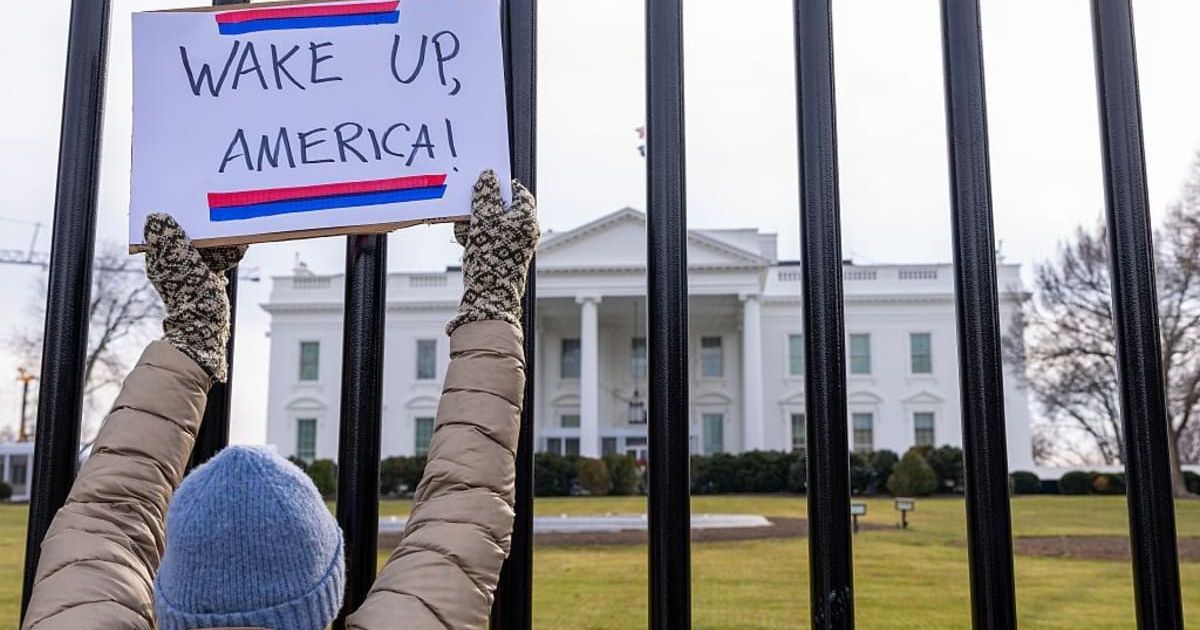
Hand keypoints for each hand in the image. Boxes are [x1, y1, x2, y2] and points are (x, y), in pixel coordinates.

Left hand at [144, 213, 245, 380]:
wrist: (207, 330)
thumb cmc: (193, 297)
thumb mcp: (182, 262)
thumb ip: (170, 238)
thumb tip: (156, 217)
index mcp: (161, 257)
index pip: (168, 228)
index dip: (180, 215)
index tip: (194, 204)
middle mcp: (174, 262)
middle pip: (190, 235)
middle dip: (206, 227)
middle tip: (220, 217)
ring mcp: (191, 271)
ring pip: (207, 246)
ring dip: (221, 240)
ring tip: (235, 235)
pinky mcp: (207, 279)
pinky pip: (217, 259)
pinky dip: (227, 253)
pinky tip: (239, 249)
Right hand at [446, 170, 538, 334]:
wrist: (488, 298)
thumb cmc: (490, 259)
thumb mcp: (484, 220)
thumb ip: (486, 195)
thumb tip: (488, 176)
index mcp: (527, 220)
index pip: (519, 193)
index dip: (502, 186)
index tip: (485, 183)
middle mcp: (524, 233)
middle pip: (503, 208)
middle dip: (482, 207)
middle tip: (469, 208)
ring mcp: (514, 245)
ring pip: (492, 223)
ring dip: (475, 222)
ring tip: (465, 231)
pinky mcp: (502, 257)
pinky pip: (488, 239)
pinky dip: (476, 237)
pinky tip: (465, 242)